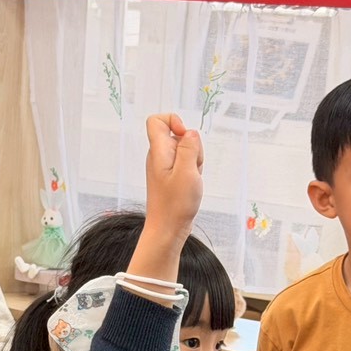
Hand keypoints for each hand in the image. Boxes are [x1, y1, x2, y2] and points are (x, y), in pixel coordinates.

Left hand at [124, 114, 204, 287]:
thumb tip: (191, 132)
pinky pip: (186, 165)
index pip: (156, 120)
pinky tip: (190, 187)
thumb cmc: (175, 206)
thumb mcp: (187, 171)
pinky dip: (193, 173)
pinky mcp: (171, 178)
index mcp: (158, 151)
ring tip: (191, 180)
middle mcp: (159, 157)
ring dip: (194, 162)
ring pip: (185, 151)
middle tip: (191, 167)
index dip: (173, 120)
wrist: (167, 231)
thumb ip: (189, 147)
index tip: (184, 136)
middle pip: (178, 135)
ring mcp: (165, 168)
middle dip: (192, 147)